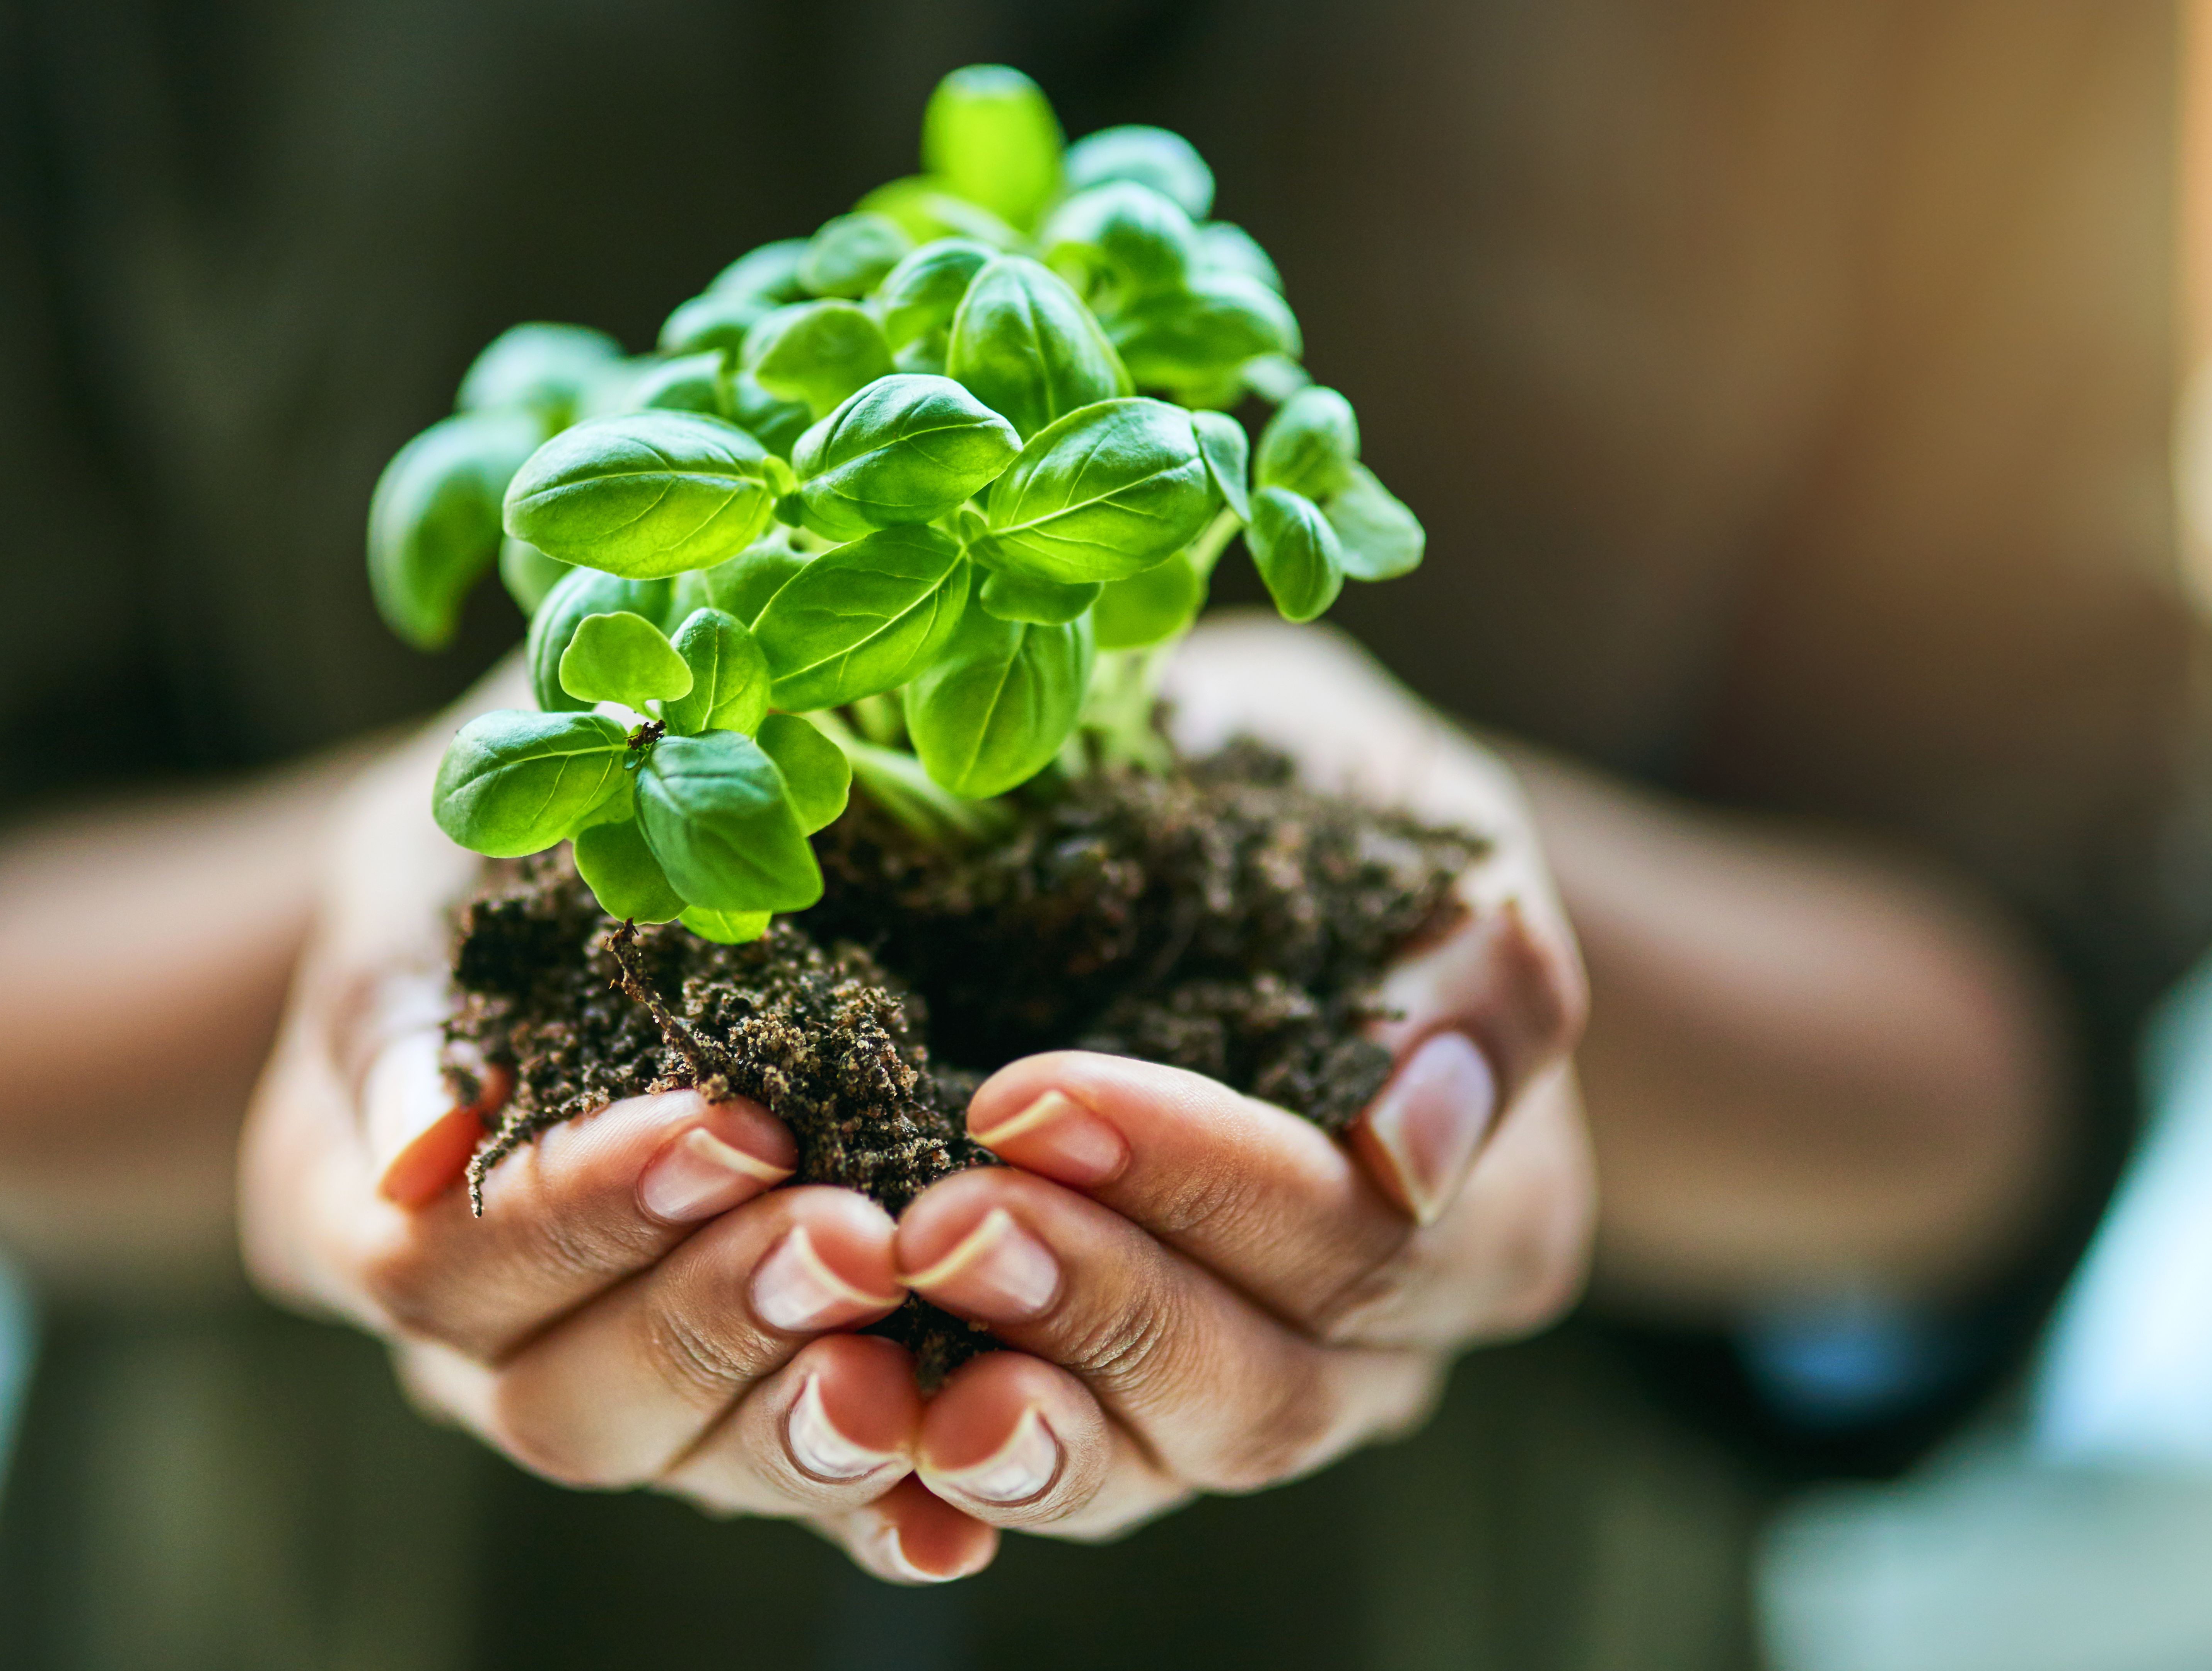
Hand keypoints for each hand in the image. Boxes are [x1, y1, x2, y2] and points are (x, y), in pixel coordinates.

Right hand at [237, 696, 1000, 1582]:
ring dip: (805, 1409)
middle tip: (852, 1238)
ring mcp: (617, 1394)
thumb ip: (407, 1003)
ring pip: (689, 1462)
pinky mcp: (742, 1412)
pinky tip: (964, 1486)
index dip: (580, 1215)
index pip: (442, 1268)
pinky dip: (887, 1491)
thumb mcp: (425, 881)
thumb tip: (424, 1146)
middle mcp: (480, 1345)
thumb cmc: (485, 864)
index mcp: (361, 1216)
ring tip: (913, 1333)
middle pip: (565, 1401)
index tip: (724, 1130)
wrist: (584, 890)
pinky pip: (808, 1486)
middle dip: (713, 1317)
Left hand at [885, 616, 1593, 1538]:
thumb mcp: (1414, 817)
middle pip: (1256, 1391)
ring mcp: (1229, 1403)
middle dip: (1094, 1303)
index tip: (1033, 1093)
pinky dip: (937, 1482)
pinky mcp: (1098, 1420)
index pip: (1356, 1244)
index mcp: (1484, 1219)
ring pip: (1143, 1470)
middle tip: (945, 1217)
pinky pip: (1027, 1489)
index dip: (1203, 1184)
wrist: (1214, 837)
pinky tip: (856, 1426)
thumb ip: (1471, 962)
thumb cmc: (1320, 801)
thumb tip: (1413, 1145)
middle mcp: (1374, 1352)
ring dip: (1012, 1410)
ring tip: (881, 1331)